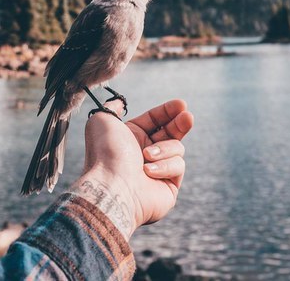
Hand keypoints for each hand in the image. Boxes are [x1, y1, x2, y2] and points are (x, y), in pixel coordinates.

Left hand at [70, 98, 193, 238]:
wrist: (111, 186)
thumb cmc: (106, 153)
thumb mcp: (102, 120)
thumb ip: (112, 107)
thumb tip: (118, 102)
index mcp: (132, 137)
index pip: (156, 119)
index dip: (168, 111)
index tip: (181, 104)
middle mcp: (145, 154)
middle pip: (172, 132)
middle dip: (180, 123)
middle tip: (187, 117)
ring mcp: (158, 171)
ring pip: (177, 148)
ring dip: (164, 148)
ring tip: (147, 155)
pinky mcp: (169, 187)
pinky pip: (178, 166)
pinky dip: (164, 166)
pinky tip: (149, 171)